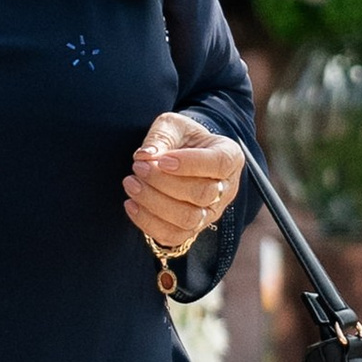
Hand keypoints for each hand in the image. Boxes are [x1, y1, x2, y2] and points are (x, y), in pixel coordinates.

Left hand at [126, 109, 245, 260]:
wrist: (181, 156)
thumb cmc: (181, 138)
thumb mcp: (172, 125)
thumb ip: (161, 135)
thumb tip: (145, 155)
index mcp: (230, 156)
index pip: (219, 164)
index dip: (190, 164)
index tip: (161, 159)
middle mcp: (226, 189)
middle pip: (202, 194)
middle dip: (164, 182)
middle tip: (138, 167)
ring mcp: (211, 213)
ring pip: (188, 219)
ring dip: (154, 203)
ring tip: (131, 183)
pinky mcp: (191, 229)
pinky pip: (172, 236)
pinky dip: (148, 222)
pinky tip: (131, 204)